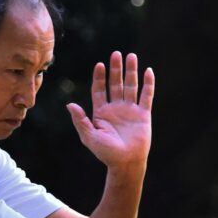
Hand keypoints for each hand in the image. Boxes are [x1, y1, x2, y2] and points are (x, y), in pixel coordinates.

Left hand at [66, 50, 152, 170]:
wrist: (126, 163)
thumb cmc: (106, 153)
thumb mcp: (89, 137)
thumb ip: (80, 120)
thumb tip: (69, 104)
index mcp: (101, 113)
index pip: (99, 90)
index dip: (99, 78)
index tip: (99, 65)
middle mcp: (116, 108)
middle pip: (115, 84)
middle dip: (115, 69)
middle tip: (116, 54)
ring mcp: (130, 110)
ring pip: (130, 86)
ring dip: (131, 71)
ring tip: (131, 56)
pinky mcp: (143, 114)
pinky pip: (146, 96)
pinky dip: (148, 84)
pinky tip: (148, 71)